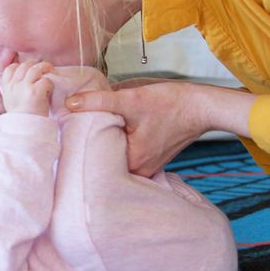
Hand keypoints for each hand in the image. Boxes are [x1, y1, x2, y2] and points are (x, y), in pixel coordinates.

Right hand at [0, 60, 53, 115]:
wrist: (25, 129)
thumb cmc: (22, 116)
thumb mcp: (10, 100)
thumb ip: (13, 88)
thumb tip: (21, 76)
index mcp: (7, 87)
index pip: (10, 68)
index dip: (20, 66)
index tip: (28, 70)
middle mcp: (14, 85)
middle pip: (24, 66)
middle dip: (35, 64)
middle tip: (43, 67)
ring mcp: (24, 87)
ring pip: (35, 69)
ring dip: (45, 67)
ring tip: (50, 69)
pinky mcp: (35, 92)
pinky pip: (45, 80)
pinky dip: (50, 85)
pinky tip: (49, 92)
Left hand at [65, 79, 208, 176]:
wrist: (200, 106)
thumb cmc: (171, 104)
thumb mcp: (131, 99)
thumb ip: (98, 102)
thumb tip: (70, 104)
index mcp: (132, 163)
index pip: (95, 159)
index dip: (80, 144)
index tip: (69, 133)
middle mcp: (139, 171)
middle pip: (104, 159)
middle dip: (91, 144)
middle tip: (75, 128)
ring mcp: (146, 166)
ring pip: (115, 156)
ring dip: (105, 142)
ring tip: (90, 127)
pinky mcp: (150, 157)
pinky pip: (126, 153)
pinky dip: (118, 142)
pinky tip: (112, 129)